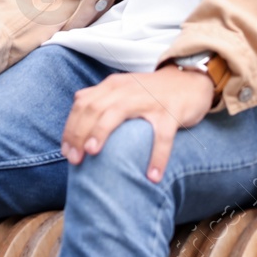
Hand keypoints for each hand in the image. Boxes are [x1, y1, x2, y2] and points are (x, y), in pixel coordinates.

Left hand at [60, 66, 214, 179]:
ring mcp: (148, 100)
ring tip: (93, 155)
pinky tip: (152, 177)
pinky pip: (162, 136)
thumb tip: (77, 102)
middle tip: (75, 160)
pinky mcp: (171, 112)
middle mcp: (126, 90)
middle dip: (79, 133)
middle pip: (94, 108)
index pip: (82, 104)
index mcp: (112, 86)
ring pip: (117, 113)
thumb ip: (101, 94)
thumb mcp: (124, 87)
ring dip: (101, 133)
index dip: (70, 128)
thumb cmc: (152, 91)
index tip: (66, 151)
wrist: (190, 80)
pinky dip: (157, 156)